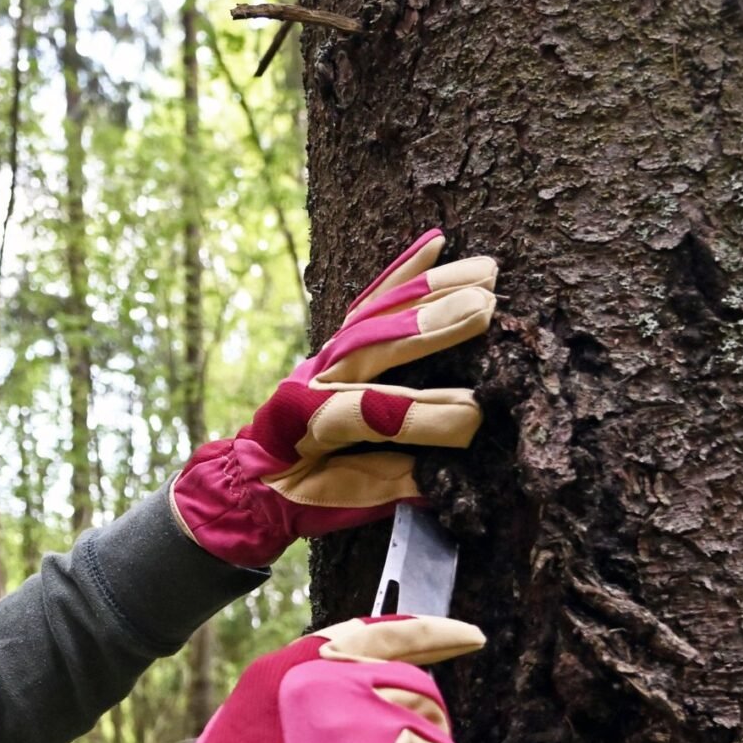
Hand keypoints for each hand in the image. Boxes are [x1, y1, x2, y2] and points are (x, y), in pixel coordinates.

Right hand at [73, 615, 480, 742]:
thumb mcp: (251, 719)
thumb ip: (306, 696)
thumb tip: (366, 696)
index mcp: (298, 666)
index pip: (381, 634)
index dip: (433, 634)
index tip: (468, 637)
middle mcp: (333, 686)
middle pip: (424, 698)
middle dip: (425, 741)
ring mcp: (363, 733)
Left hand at [170, 230, 496, 567]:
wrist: (257, 476)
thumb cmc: (307, 497)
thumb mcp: (342, 501)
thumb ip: (389, 482)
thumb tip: (445, 469)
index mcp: (308, 428)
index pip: (370, 414)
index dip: (423, 416)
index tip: (477, 417)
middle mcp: (312, 380)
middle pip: (373, 346)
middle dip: (430, 325)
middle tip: (485, 310)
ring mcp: (324, 355)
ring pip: (378, 314)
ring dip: (433, 289)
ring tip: (486, 272)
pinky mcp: (334, 341)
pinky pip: (370, 299)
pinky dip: (403, 269)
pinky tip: (437, 241)